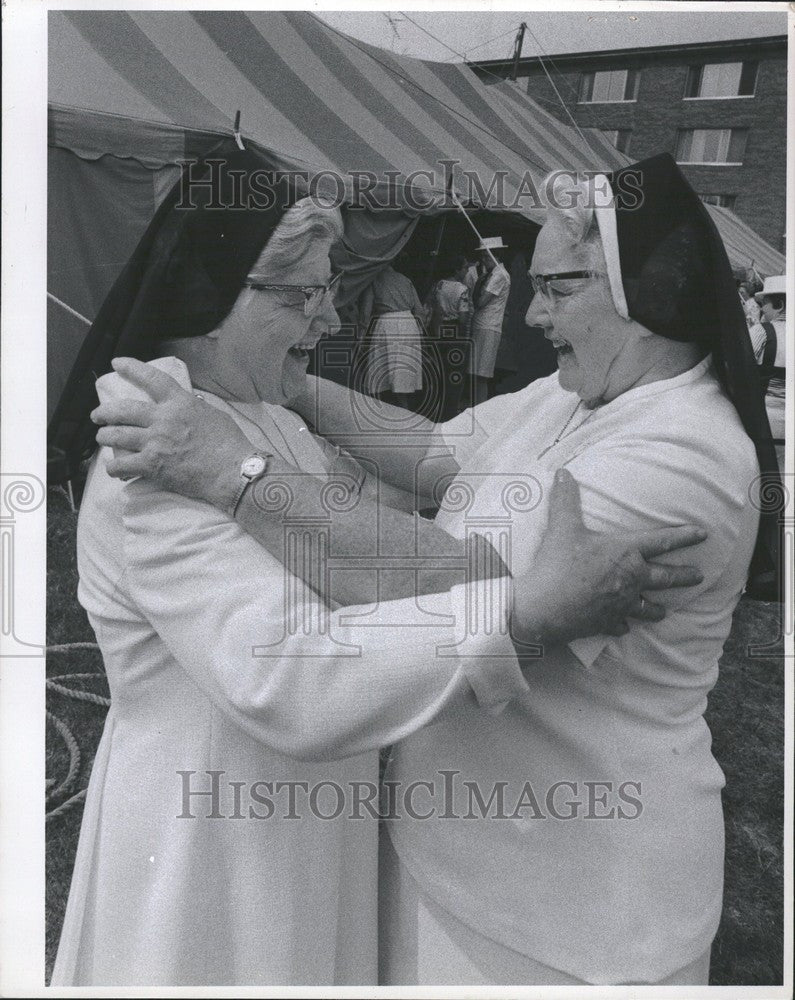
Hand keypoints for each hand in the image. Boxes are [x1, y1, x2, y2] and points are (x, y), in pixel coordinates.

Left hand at [91, 358, 253, 510]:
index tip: (117, 363)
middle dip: (105, 412)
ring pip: (117, 436)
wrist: (233, 470)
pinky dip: (114, 467)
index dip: (131, 368)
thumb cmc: (230, 444)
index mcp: (180, 403)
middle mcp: (163, 419)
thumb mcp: (214, 415)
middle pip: (123, 410)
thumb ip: (194, 409)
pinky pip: (122, 465)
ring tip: (102, 438)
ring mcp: (155, 442)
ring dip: (105, 437)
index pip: (151, 378)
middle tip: (98, 415)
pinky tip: (114, 468)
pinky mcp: (152, 465)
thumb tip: (188, 406)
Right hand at [511, 468, 705, 647]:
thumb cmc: (558, 565)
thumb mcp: (562, 527)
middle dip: (684, 576)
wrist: (545, 608)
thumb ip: (565, 499)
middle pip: (665, 577)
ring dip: (657, 608)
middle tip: (700, 576)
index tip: (703, 535)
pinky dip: (624, 625)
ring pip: (648, 607)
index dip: (684, 536)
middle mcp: (631, 579)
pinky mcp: (606, 622)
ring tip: (665, 610)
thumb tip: (562, 472)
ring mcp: (621, 604)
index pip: (661, 541)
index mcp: (625, 553)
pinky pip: (621, 625)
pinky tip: (625, 627)